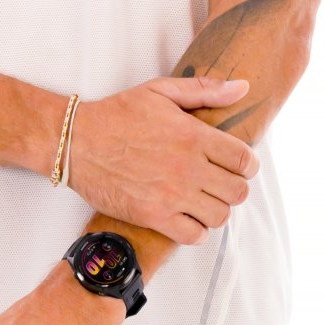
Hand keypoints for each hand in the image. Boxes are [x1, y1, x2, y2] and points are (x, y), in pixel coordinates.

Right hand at [65, 77, 260, 243]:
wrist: (76, 142)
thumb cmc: (116, 115)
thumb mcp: (160, 91)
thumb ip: (205, 90)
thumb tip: (243, 87)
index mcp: (194, 136)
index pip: (244, 160)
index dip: (247, 165)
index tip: (238, 165)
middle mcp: (188, 168)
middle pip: (238, 192)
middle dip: (233, 188)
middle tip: (218, 183)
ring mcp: (172, 195)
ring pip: (220, 216)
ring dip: (215, 210)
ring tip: (201, 200)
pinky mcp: (154, 217)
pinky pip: (195, 236)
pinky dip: (196, 230)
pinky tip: (186, 217)